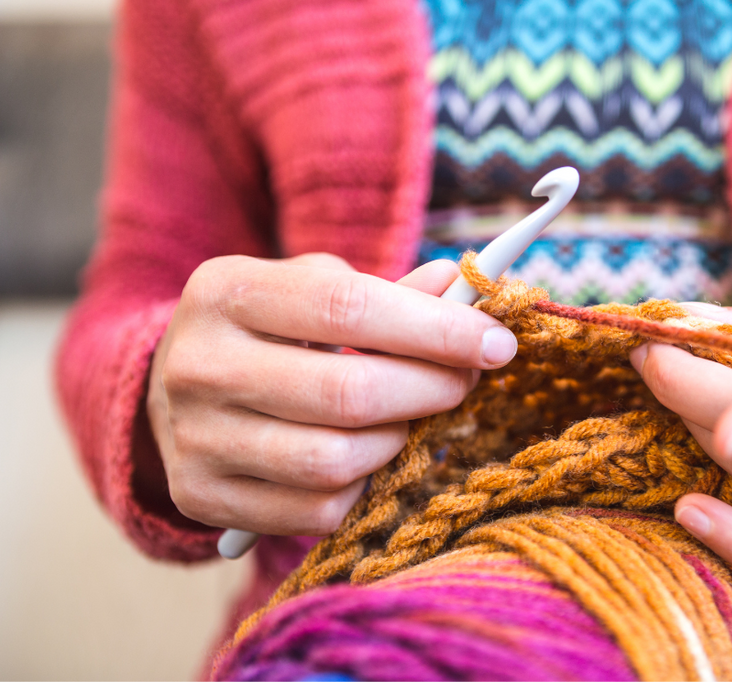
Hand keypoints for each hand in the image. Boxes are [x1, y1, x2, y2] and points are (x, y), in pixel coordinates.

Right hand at [147, 253, 517, 535]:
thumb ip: (388, 292)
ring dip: (398, 442)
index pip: (348, 309)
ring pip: (335, 461)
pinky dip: (363, 487)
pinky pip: (316, 510)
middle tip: (466, 380)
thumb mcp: (312, 288)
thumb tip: (459, 285)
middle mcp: (200, 366)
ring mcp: (196, 439)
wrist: (171, 386)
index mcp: (227, 293)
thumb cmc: (268, 329)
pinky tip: (366, 456)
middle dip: (431, 388)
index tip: (496, 342)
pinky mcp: (203, 496)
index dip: (435, 329)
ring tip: (409, 416)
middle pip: (349, 392)